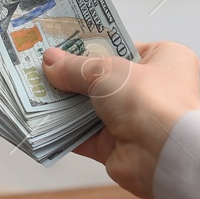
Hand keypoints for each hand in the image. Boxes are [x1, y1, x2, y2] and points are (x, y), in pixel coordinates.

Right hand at [42, 41, 199, 198]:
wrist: (163, 155)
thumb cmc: (150, 100)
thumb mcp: (107, 71)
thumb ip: (75, 67)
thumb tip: (50, 61)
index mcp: (164, 60)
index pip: (123, 47)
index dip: (93, 45)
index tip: (64, 43)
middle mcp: (153, 90)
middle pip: (104, 79)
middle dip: (73, 76)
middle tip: (43, 67)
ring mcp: (135, 120)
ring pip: (91, 108)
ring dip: (65, 103)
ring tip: (34, 90)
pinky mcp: (117, 146)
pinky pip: (84, 135)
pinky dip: (64, 130)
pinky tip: (41, 120)